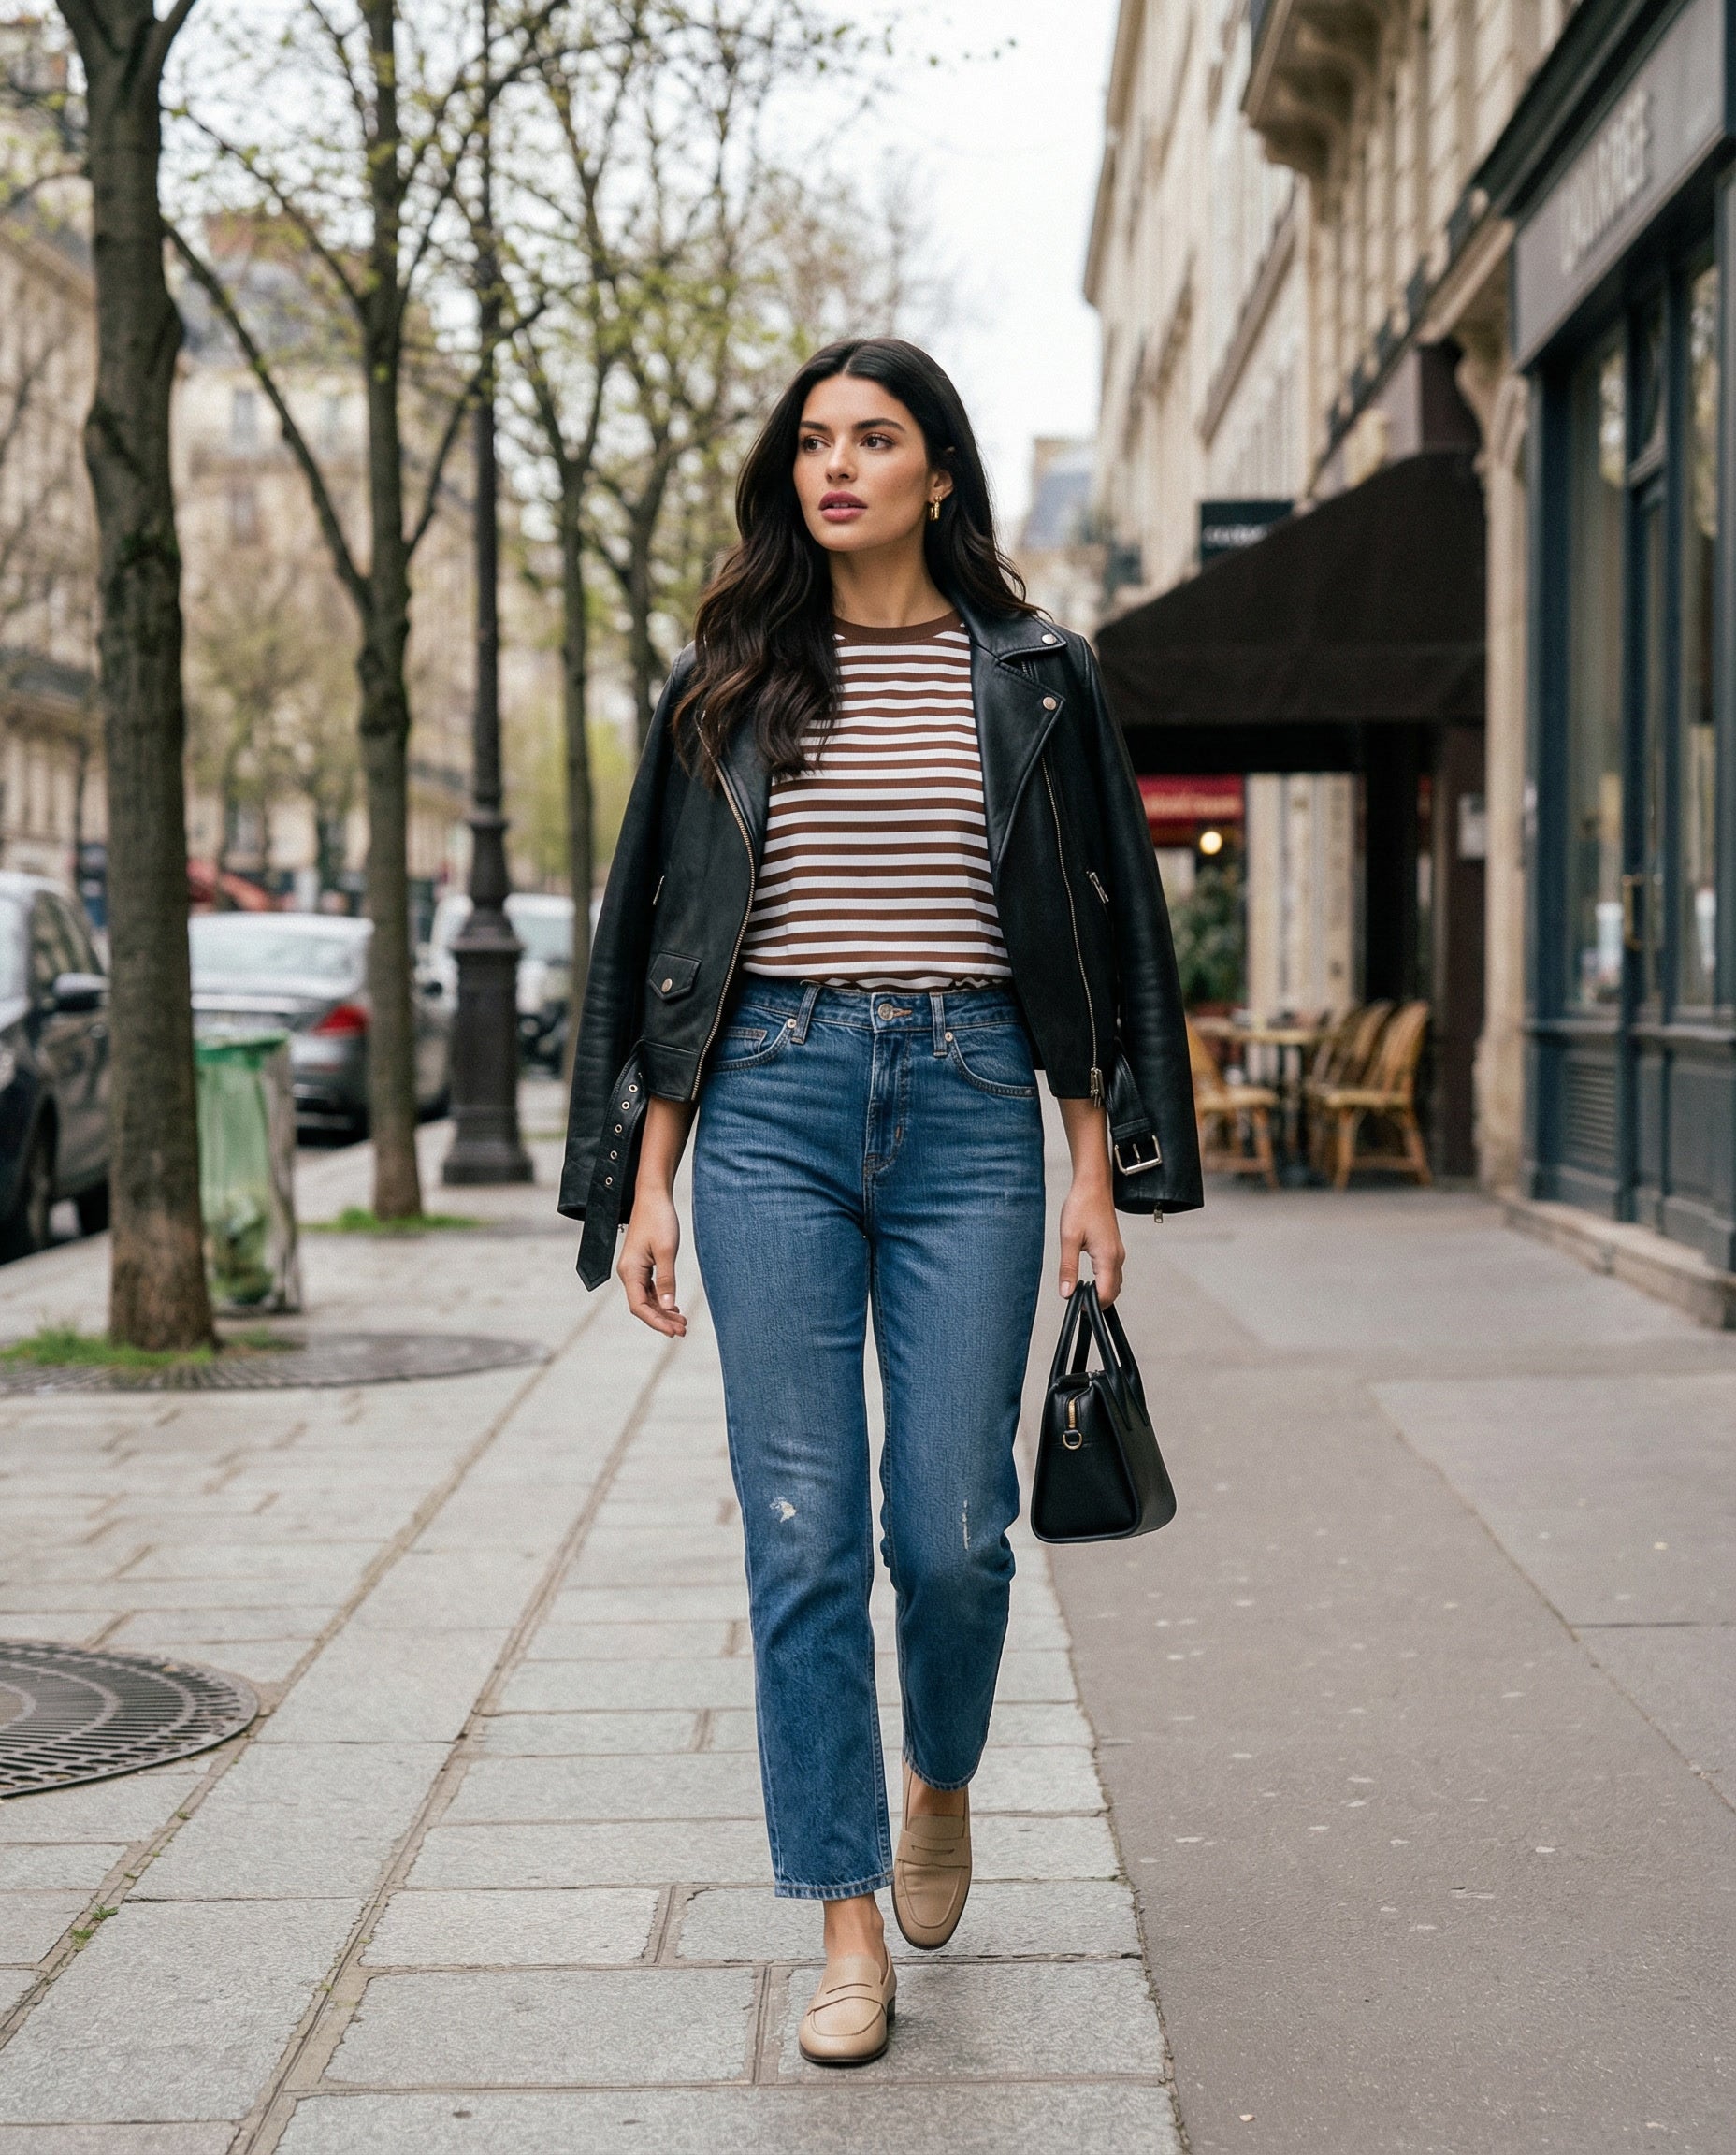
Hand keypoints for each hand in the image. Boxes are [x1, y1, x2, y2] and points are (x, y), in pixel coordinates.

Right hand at [617, 1187, 686, 1335]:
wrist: (654, 1196)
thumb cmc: (659, 1219)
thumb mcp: (666, 1251)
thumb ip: (666, 1280)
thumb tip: (667, 1305)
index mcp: (630, 1271)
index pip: (639, 1307)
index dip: (656, 1322)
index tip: (674, 1331)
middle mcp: (628, 1273)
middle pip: (643, 1306)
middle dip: (662, 1320)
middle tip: (683, 1330)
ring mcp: (634, 1269)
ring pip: (647, 1299)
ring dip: (663, 1311)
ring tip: (682, 1322)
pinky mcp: (642, 1265)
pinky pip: (649, 1289)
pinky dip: (661, 1300)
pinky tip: (673, 1306)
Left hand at [1058, 1172, 1124, 1303]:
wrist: (1093, 1186)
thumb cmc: (1081, 1206)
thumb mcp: (1069, 1239)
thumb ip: (1068, 1268)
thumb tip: (1066, 1292)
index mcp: (1107, 1257)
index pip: (1106, 1293)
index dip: (1094, 1306)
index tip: (1078, 1308)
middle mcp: (1117, 1256)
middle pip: (1113, 1291)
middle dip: (1098, 1302)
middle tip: (1077, 1304)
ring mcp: (1117, 1252)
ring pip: (1115, 1282)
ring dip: (1101, 1292)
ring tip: (1081, 1294)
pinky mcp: (1114, 1247)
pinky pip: (1113, 1272)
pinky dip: (1104, 1281)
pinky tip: (1090, 1280)